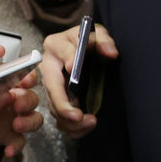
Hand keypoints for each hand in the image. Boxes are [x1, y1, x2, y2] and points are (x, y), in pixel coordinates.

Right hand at [41, 22, 117, 137]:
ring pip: (54, 108)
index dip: (67, 60)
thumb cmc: (87, 39)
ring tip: (91, 122)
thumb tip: (111, 52)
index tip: (71, 67)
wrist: (84, 48)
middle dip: (64, 106)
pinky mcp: (58, 100)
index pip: (61, 53)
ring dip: (70, 121)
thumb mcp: (96, 33)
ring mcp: (52, 86)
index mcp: (56, 46)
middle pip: (52, 90)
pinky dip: (71, 128)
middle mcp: (49, 68)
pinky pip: (60, 118)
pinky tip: (85, 128)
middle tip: (79, 116)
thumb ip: (104, 40)